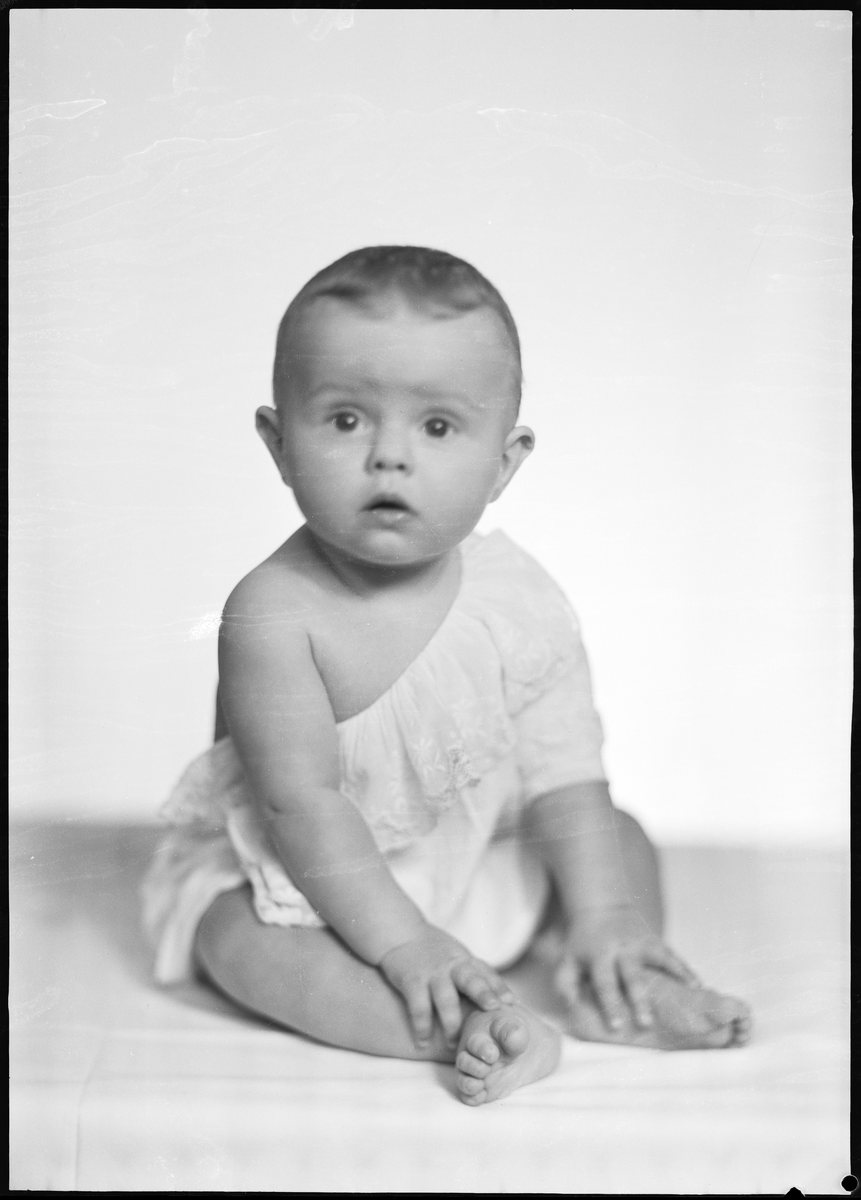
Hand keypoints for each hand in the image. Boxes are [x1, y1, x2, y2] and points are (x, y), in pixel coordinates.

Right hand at [379, 926, 514, 1047]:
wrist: (400, 933)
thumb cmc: (433, 952)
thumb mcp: (456, 957)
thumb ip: (474, 974)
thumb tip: (502, 1000)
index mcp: (465, 960)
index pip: (486, 972)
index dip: (499, 987)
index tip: (511, 1002)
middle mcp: (451, 965)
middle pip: (470, 979)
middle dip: (483, 993)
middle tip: (493, 1009)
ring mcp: (432, 973)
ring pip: (445, 998)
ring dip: (451, 1023)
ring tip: (453, 1044)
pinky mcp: (411, 980)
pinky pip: (418, 1007)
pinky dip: (421, 1027)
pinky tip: (422, 1043)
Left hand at [557, 904, 699, 1030]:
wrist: (602, 908)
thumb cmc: (583, 943)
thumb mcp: (568, 960)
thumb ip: (566, 984)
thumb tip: (571, 1007)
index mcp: (599, 956)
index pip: (604, 982)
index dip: (610, 1004)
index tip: (616, 1027)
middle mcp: (622, 948)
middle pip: (632, 975)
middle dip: (639, 999)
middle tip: (647, 1024)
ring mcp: (641, 943)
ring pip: (660, 959)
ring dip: (675, 976)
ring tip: (692, 995)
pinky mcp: (656, 941)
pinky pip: (673, 956)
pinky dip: (686, 970)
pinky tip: (699, 986)